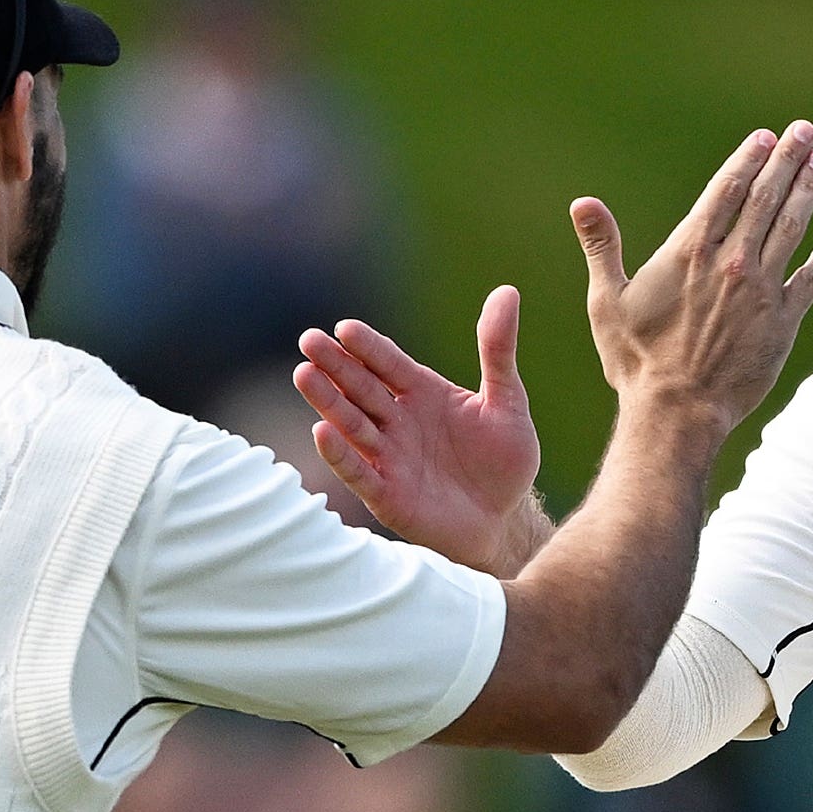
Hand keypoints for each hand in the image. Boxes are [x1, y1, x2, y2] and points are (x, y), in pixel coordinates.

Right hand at [295, 297, 549, 576]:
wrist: (504, 520)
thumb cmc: (503, 461)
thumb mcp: (507, 402)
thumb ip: (498, 351)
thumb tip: (508, 291)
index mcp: (421, 392)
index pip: (388, 363)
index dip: (369, 347)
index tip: (345, 328)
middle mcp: (397, 420)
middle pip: (361, 388)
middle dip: (336, 365)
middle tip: (309, 341)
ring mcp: (388, 456)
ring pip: (352, 423)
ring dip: (328, 401)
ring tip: (304, 375)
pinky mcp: (385, 493)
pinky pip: (359, 471)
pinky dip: (341, 454)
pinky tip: (322, 431)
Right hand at [577, 122, 812, 424]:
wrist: (676, 412)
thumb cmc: (636, 361)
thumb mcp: (607, 301)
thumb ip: (602, 247)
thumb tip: (582, 203)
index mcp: (688, 252)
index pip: (725, 192)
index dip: (747, 160)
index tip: (765, 137)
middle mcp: (730, 264)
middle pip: (764, 199)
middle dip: (786, 161)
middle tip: (805, 132)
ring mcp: (760, 292)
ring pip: (791, 229)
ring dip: (808, 192)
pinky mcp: (782, 322)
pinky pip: (812, 280)